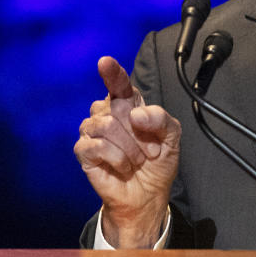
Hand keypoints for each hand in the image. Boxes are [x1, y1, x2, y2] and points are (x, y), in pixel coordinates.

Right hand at [74, 56, 180, 247]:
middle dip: (139, 132)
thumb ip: (161, 118)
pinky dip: (117, 158)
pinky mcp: (84, 151)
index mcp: (127, 104)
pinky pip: (96, 145)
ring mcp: (92, 132)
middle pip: (117, 107)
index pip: (118, 84)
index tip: (105, 62)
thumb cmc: (158, 161)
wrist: (149, 194)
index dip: (112, 73)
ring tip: (137, 160)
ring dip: (129, 147)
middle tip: (149, 150)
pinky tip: (123, 166)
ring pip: (105, 125)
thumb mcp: (172, 136)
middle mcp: (107, 113)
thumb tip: (135, 114)